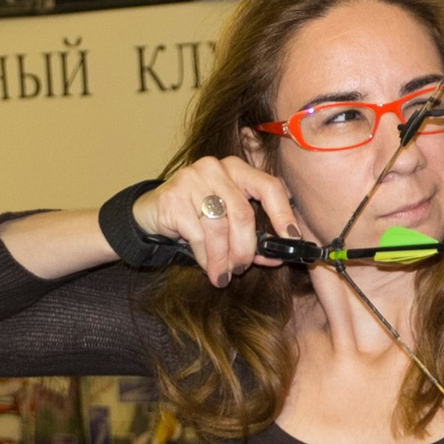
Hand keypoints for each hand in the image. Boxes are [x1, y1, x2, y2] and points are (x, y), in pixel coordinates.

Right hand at [131, 157, 296, 287]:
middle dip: (246, 248)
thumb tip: (277, 256)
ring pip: (220, 228)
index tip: (292, 239)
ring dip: (225, 259)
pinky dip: (206, 258)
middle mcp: (216, 168)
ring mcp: (192, 179)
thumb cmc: (198, 217)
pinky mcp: (173, 197)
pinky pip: (197, 236)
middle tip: (243, 268)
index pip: (269, 187)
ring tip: (224, 275)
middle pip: (243, 214)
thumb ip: (253, 235)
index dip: (283, 214)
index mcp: (237, 169)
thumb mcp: (228, 222)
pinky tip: (208, 267)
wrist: (151, 212)